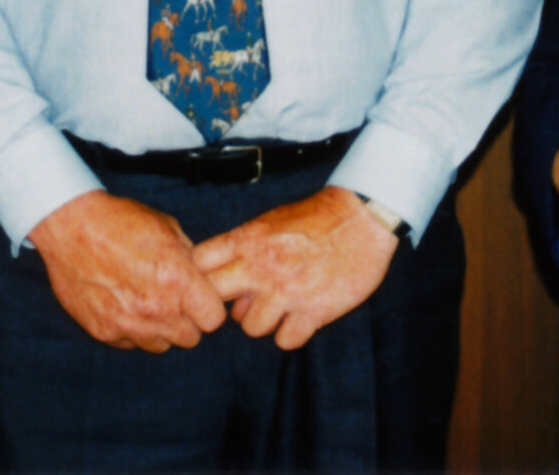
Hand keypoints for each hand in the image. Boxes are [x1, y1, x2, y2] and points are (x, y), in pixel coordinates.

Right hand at [28, 190, 227, 351]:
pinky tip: (122, 304)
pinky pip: (129, 343)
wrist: (70, 226)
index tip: (199, 299)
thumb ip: (189, 259)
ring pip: (160, 345)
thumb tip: (203, 276)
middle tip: (172, 300)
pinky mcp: (104, 331)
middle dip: (186, 321)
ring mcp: (128, 324)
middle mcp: (156, 309)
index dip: (209, 308)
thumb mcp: (166, 228)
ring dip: (159, 329)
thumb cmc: (120, 221)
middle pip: (190, 338)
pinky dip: (130, 330)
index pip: (213, 319)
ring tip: (145, 302)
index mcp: (177, 281)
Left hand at [190, 186, 396, 349]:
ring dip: (262, 321)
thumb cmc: (315, 218)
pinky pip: (285, 340)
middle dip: (220, 306)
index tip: (207, 284)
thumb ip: (244, 249)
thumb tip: (225, 279)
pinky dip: (291, 334)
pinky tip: (299, 318)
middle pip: (213, 298)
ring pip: (250, 328)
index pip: (198, 263)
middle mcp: (260, 267)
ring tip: (279, 308)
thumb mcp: (270, 221)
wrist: (362, 218)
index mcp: (247, 240)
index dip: (197, 278)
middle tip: (239, 304)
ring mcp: (285, 291)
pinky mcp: (313, 311)